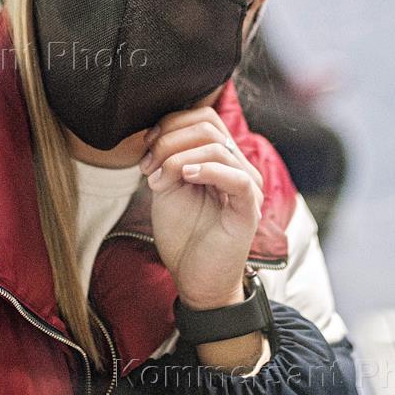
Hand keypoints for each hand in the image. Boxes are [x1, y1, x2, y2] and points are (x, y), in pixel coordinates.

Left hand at [139, 107, 264, 309]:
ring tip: (158, 180)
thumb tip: (156, 134)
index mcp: (220, 158)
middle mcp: (238, 166)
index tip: (146, 145)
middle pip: (208, 126)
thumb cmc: (183, 233)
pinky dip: (206, 169)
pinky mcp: (248, 207)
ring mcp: (246, 185)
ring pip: (217, 146)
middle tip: (147, 166)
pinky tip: (185, 177)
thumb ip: (166, 159)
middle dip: (169, 140)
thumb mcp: (167, 187)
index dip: (171, 123)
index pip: (204, 117)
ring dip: (176, 158)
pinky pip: (235, 176)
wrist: (194, 277)